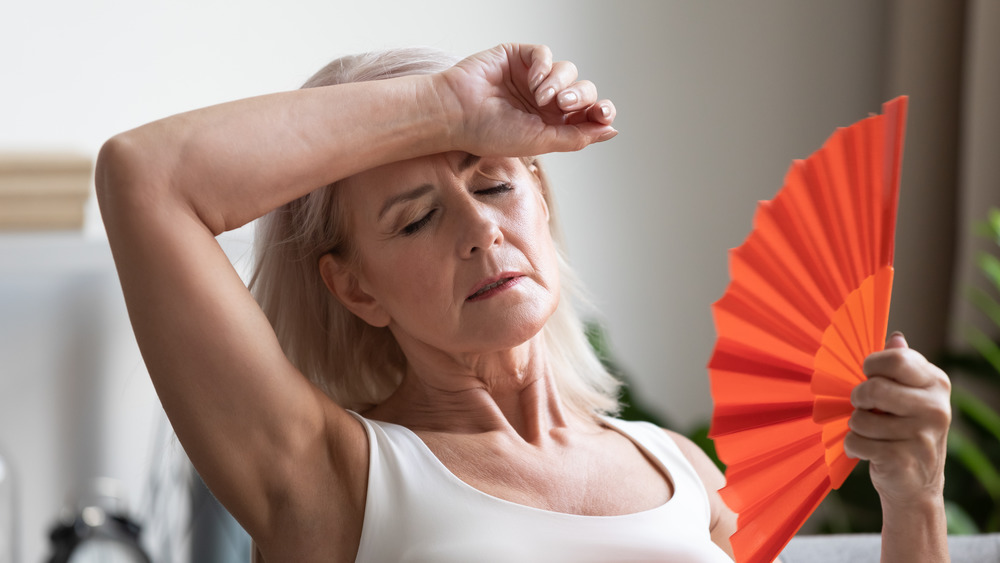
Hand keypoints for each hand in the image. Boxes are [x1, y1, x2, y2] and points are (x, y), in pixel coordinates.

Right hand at [436, 43, 616, 156]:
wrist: (457, 114)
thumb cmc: (490, 133)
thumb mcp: (541, 141)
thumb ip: (577, 137)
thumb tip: (611, 130)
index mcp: (551, 124)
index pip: (587, 113)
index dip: (600, 111)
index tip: (603, 114)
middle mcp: (544, 101)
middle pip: (582, 91)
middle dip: (579, 97)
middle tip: (563, 105)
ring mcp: (532, 77)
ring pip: (567, 71)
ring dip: (559, 83)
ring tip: (541, 96)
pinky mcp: (518, 57)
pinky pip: (545, 54)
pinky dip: (543, 66)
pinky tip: (532, 81)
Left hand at [844, 332, 951, 506]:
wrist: (917, 484)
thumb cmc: (905, 430)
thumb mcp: (909, 395)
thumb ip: (901, 366)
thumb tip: (895, 338)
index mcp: (936, 383)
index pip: (895, 359)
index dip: (871, 366)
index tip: (869, 376)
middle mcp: (935, 408)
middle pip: (874, 388)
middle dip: (858, 398)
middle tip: (864, 406)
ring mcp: (921, 435)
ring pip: (860, 418)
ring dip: (856, 426)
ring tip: (872, 433)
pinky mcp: (903, 459)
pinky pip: (856, 442)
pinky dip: (853, 447)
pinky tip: (869, 451)